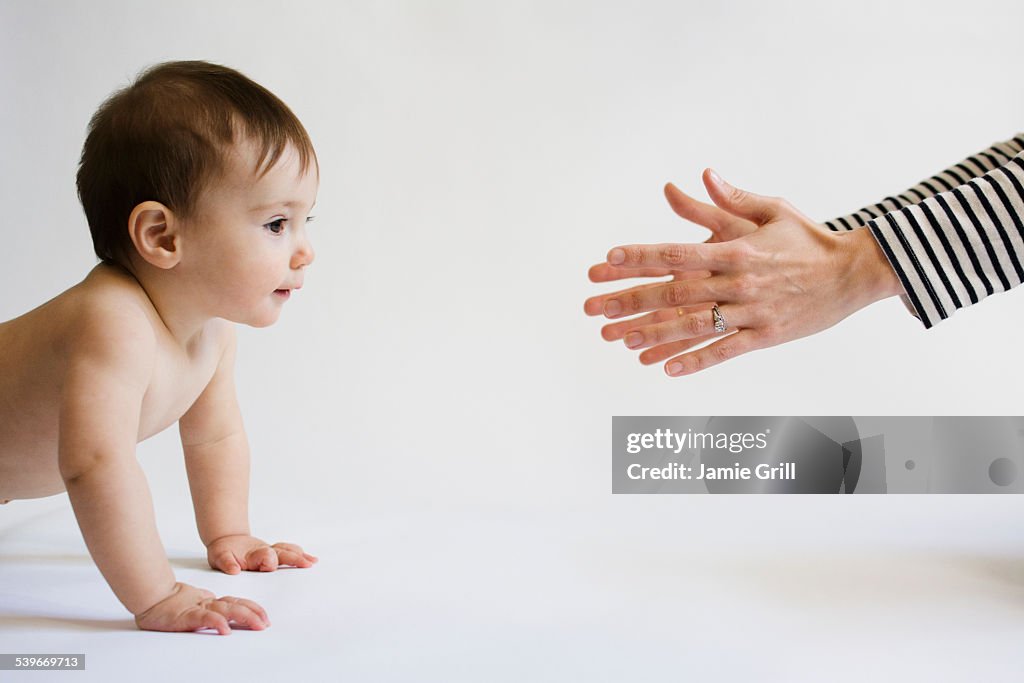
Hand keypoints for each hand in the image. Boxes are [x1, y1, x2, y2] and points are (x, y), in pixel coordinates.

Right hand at [134, 581, 269, 634]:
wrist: (151, 596)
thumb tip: (224, 619)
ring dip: (244, 617)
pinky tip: (226, 629)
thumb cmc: (171, 603)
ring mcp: (199, 608)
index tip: (264, 617)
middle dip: (254, 614)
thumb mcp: (195, 607)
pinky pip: (205, 619)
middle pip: (236, 606)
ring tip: (257, 625)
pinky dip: (217, 623)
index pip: (236, 602)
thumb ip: (209, 610)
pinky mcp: (187, 615)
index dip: (252, 608)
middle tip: (266, 623)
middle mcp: (209, 603)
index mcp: (211, 601)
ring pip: (226, 610)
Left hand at [206, 534, 318, 573]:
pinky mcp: (274, 554)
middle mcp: (265, 551)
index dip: (269, 561)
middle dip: (295, 558)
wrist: (227, 540)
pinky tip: (311, 559)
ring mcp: (271, 551)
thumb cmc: (223, 551)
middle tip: (307, 564)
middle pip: (283, 553)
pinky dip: (300, 554)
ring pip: (288, 551)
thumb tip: (234, 570)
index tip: (270, 568)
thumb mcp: (219, 557)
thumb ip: (226, 563)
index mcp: (254, 554)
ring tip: (313, 561)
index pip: (267, 557)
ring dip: (300, 556)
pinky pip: (289, 551)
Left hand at [588, 170, 901, 375]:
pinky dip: (696, 360)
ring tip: (619, 339)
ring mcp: (752, 311)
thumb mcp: (771, 210)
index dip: (639, 257)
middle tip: (595, 308)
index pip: (676, 253)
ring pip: (694, 325)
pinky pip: (725, 351)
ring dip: (653, 334)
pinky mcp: (766, 336)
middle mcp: (738, 281)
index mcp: (736, 249)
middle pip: (674, 292)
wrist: (854, 272)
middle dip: (630, 299)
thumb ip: (730, 200)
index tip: (605, 262)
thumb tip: (701, 176)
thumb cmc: (808, 238)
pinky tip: (666, 369)